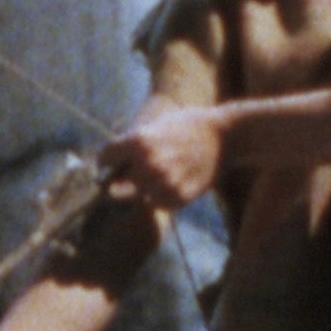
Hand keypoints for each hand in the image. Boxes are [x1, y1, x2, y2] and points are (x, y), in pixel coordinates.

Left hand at [98, 100, 223, 209]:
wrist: (226, 135)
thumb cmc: (189, 125)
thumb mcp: (156, 125)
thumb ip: (134, 144)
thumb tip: (112, 161)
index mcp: (138, 142)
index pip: (104, 158)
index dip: (106, 160)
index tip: (109, 163)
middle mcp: (148, 165)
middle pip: (112, 188)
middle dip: (116, 184)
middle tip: (121, 181)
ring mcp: (164, 183)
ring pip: (135, 199)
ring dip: (139, 192)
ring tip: (150, 182)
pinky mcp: (180, 197)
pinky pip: (158, 205)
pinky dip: (159, 198)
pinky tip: (168, 185)